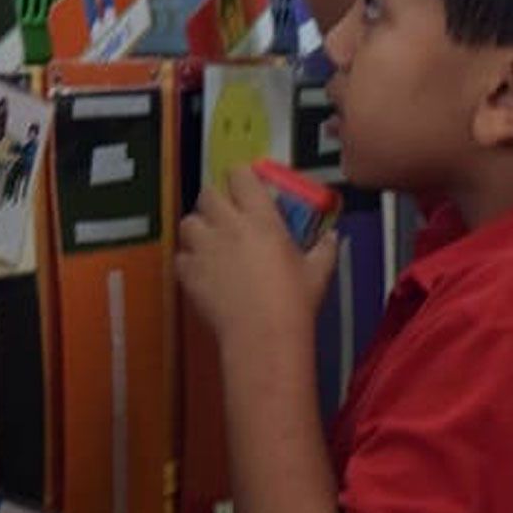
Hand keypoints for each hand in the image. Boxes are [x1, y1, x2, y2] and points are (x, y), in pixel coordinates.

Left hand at [177, 166, 337, 347]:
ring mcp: (205, 249)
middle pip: (208, 193)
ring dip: (198, 227)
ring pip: (188, 221)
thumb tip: (332, 238)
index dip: (240, 177)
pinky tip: (202, 271)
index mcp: (261, 218)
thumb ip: (325, 249)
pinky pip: (180, 257)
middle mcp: (228, 226)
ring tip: (210, 241)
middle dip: (216, 200)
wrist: (263, 335)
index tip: (245, 186)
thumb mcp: (318, 272)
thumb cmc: (293, 302)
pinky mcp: (189, 274)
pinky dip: (188, 260)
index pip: (241, 176)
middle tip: (227, 215)